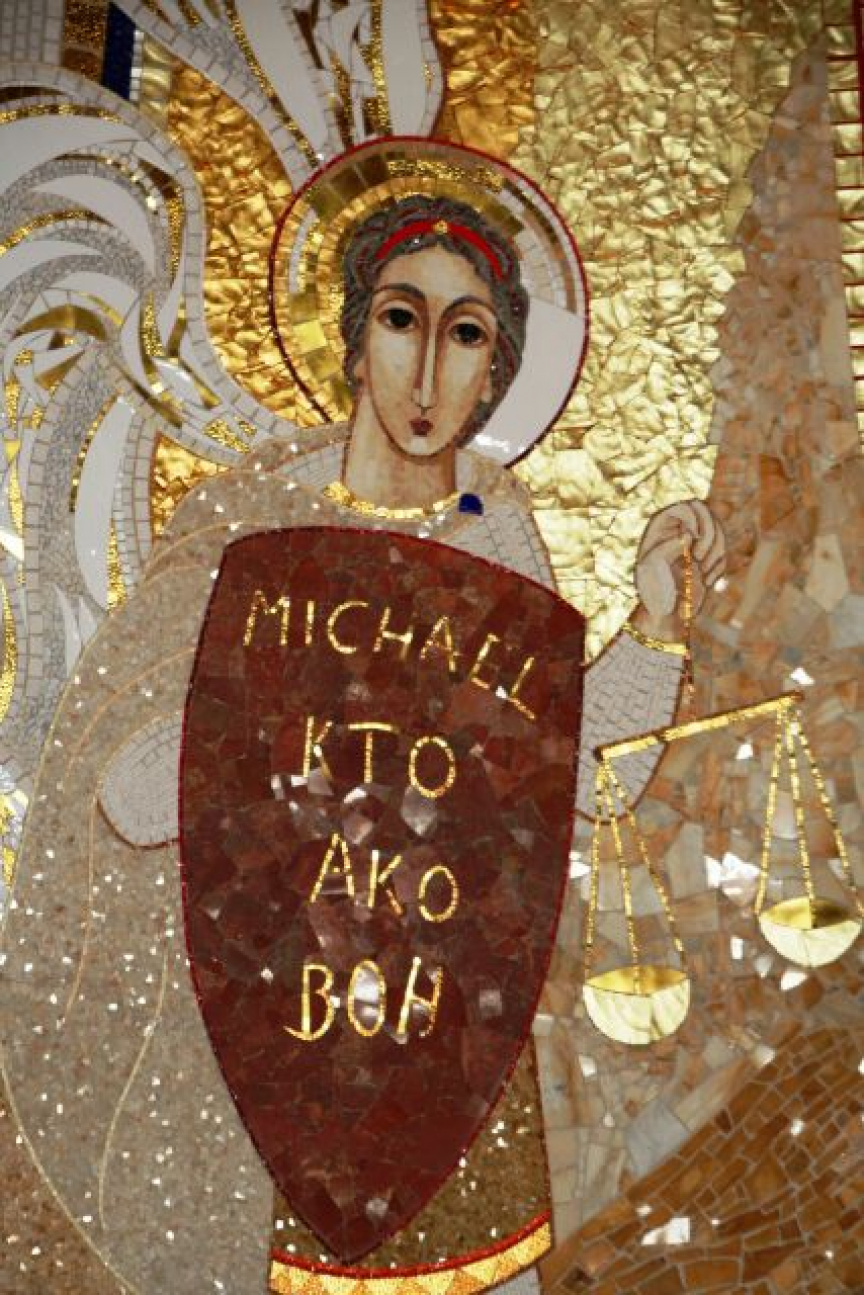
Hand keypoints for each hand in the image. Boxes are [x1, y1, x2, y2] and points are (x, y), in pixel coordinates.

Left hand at [631, 500, 725, 642]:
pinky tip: (705, 581)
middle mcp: (678, 529)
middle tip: (698, 558)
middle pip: (709, 515)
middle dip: (709, 536)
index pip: (688, 506)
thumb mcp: (653, 568)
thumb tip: (687, 535)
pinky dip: (718, 567)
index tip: (693, 539)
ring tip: (701, 573)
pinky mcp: (707, 557)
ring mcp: (695, 543)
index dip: (696, 519)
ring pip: (719, 533)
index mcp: (661, 525)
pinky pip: (723, 553)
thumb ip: (668, 548)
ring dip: (715, 554)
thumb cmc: (652, 590)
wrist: (664, 613)